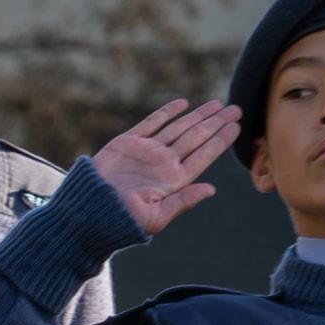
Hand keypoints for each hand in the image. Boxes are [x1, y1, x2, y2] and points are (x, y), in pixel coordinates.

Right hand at [85, 97, 238, 232]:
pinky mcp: (128, 143)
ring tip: (218, 104)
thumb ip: (183, 201)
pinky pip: (151, 122)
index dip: (221, 140)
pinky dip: (167, 112)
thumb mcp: (155, 217)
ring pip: (179, 128)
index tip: (237, 127)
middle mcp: (164, 163)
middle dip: (216, 123)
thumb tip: (212, 190)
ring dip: (199, 116)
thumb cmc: (120, 220)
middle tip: (236, 108)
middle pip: (196, 138)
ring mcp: (147, 151)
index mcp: (174, 181)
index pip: (204, 156)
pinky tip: (183, 104)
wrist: (87, 211)